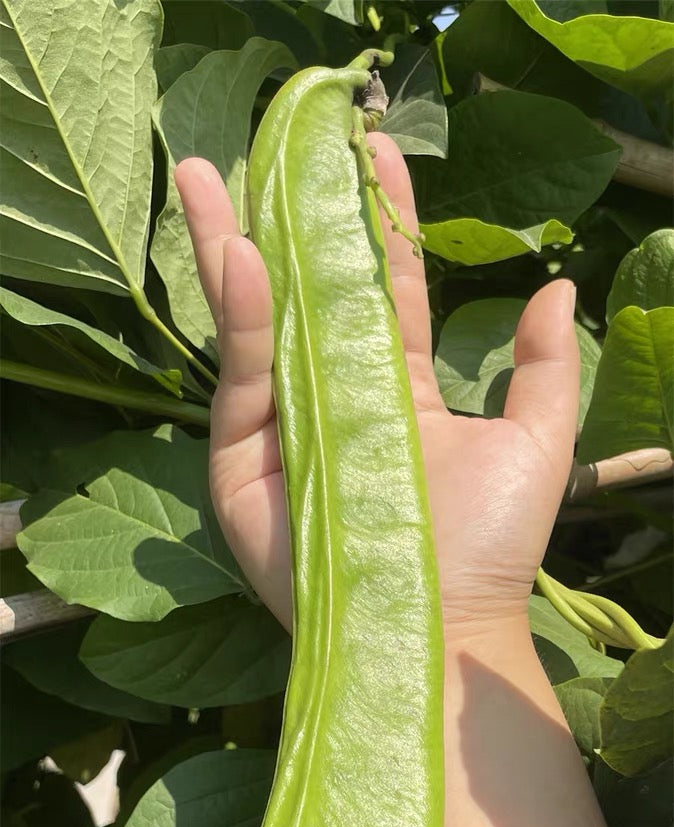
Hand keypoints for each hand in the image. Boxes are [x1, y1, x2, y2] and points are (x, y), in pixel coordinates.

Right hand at [175, 138, 578, 635]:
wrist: (440, 624)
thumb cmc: (490, 544)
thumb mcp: (540, 443)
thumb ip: (547, 367)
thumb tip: (556, 284)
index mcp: (397, 387)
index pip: (383, 289)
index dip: (380, 224)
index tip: (374, 154)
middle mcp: (334, 397)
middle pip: (306, 292)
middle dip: (286, 219)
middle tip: (271, 146)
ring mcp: (285, 425)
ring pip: (257, 322)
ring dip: (235, 245)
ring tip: (214, 173)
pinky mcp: (244, 459)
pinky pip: (241, 377)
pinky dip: (239, 317)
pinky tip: (241, 257)